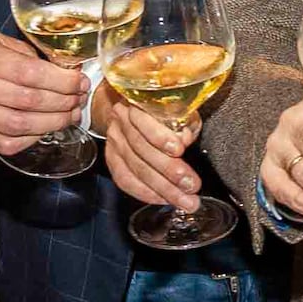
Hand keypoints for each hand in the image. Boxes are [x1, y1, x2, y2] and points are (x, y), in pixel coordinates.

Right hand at [0, 24, 88, 154]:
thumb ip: (28, 56)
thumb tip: (66, 73)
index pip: (27, 73)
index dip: (60, 81)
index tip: (79, 82)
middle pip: (26, 101)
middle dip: (61, 103)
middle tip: (77, 99)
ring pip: (17, 126)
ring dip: (51, 124)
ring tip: (68, 115)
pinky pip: (3, 144)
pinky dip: (30, 139)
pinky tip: (43, 129)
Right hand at [94, 85, 201, 211]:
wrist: (130, 107)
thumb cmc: (159, 108)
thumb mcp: (177, 107)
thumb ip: (183, 121)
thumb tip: (185, 138)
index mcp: (136, 101)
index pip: (143, 120)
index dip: (160, 136)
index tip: (180, 149)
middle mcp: (121, 120)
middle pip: (141, 149)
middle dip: (169, 171)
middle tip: (191, 186)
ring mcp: (114, 141)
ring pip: (135, 168)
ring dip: (162, 188)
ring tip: (184, 199)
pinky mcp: (111, 159)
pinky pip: (125, 180)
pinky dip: (145, 192)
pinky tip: (162, 198)